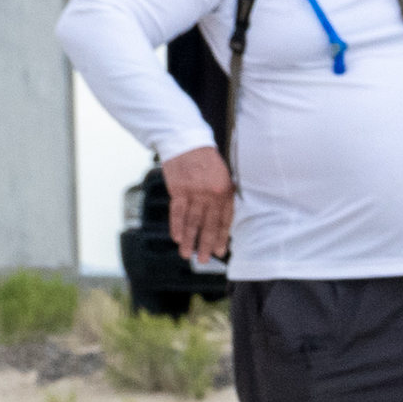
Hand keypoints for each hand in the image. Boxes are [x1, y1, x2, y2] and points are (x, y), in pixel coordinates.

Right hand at [163, 145, 233, 264]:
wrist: (187, 141)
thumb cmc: (206, 160)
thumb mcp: (223, 176)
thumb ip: (224, 197)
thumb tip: (222, 221)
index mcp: (225, 191)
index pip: (224, 219)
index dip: (221, 237)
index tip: (219, 251)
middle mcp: (211, 194)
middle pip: (208, 224)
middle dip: (206, 244)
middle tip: (204, 260)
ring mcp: (194, 192)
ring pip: (192, 221)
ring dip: (189, 239)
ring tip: (186, 254)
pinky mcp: (178, 189)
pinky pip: (177, 212)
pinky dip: (176, 225)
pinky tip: (177, 237)